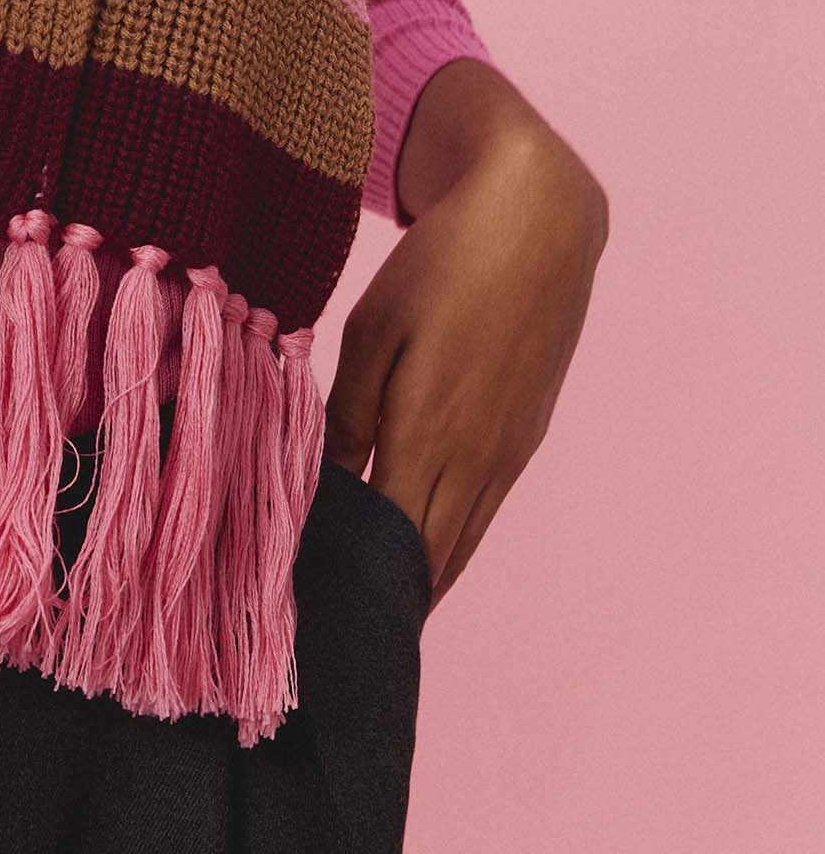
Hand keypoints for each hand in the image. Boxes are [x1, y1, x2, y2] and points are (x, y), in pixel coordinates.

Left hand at [324, 64, 608, 605]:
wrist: (540, 221)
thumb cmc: (443, 264)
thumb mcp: (375, 329)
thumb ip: (347, 414)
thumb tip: (322, 485)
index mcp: (431, 435)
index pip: (391, 543)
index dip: (356, 583)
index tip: (314, 614)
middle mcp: (479, 459)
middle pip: (430, 560)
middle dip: (386, 599)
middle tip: (338, 632)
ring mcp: (509, 452)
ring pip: (462, 544)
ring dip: (421, 580)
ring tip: (373, 613)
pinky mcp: (525, 437)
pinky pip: (482, 512)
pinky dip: (449, 543)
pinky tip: (419, 554)